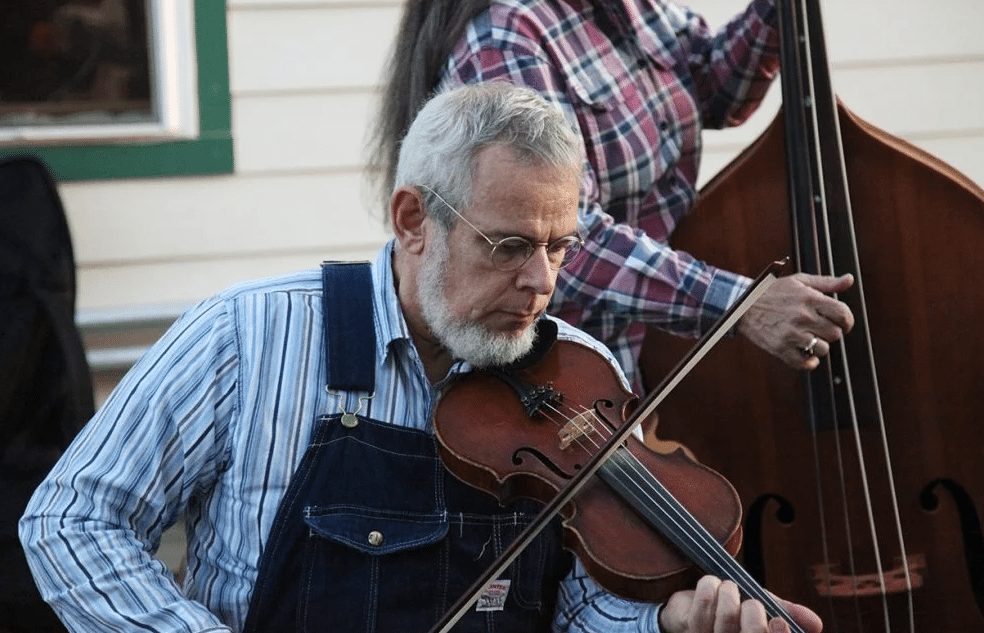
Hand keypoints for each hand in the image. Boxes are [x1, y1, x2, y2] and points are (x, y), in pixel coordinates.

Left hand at [658, 576, 822, 632]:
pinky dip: (710, 587)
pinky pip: (703, 605)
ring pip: (727, 616)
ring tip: (728, 587)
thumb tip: (816, 623)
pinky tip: (711, 584)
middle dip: (754, 613)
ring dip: (730, 593)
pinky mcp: (687, 628)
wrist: (690, 605)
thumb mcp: (761, 608)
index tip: (779, 621)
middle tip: (751, 602)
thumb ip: (786, 613)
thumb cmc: (731, 609)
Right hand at [736, 273, 854, 369]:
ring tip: (809, 339)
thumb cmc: (772, 292)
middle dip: (831, 332)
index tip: (843, 324)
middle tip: (821, 330)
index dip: (847, 321)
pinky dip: (809, 362)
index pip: (843, 314)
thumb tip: (849, 280)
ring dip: (819, 346)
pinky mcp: (781, 348)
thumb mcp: (799, 281)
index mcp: (810, 299)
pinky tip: (806, 354)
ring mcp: (791, 334)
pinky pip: (805, 363)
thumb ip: (827, 282)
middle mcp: (802, 316)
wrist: (743, 305)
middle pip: (835, 334)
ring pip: (823, 349)